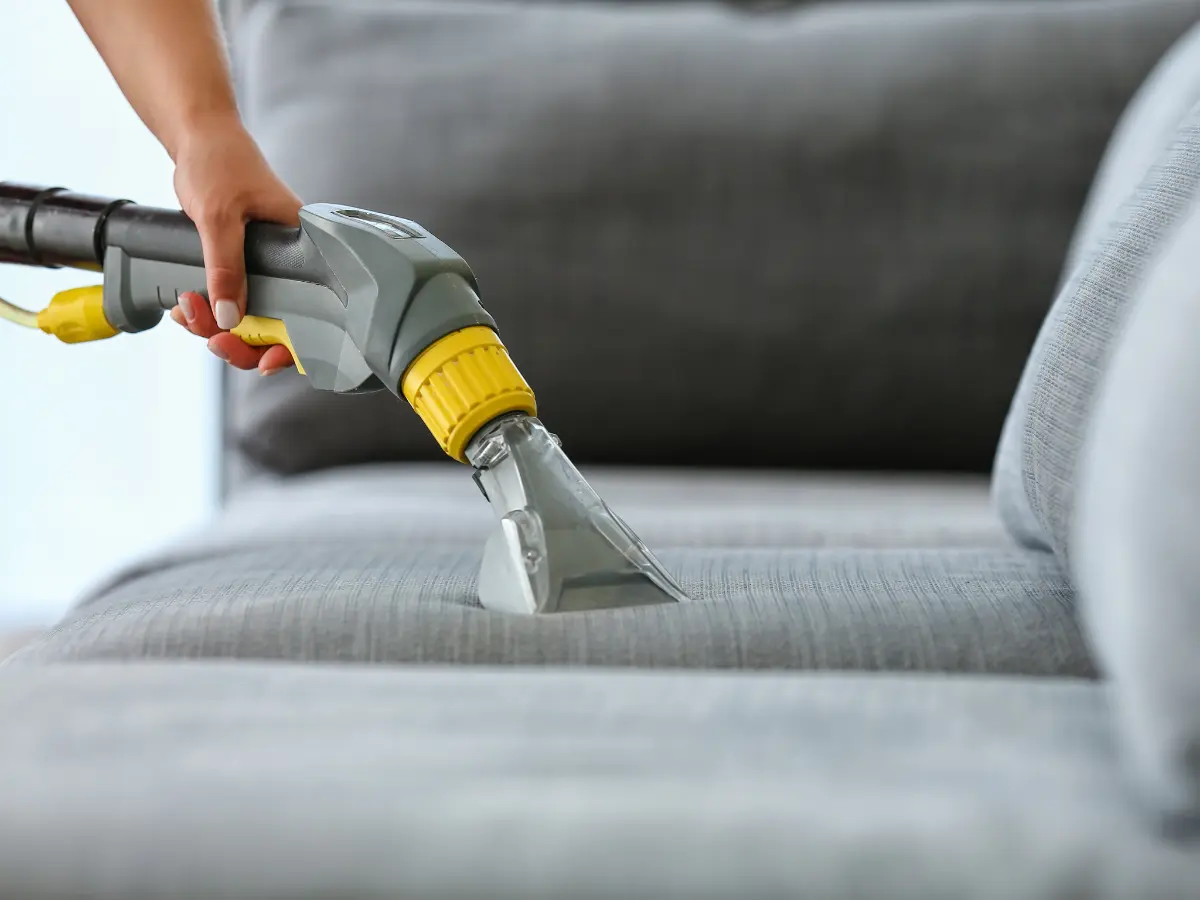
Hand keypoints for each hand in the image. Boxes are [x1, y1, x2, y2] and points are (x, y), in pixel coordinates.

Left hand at [168, 116, 302, 374]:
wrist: (199, 137)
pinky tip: (186, 304)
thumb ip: (225, 268)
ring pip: (250, 316)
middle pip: (278, 325)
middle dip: (241, 340)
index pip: (313, 313)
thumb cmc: (220, 162)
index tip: (264, 360)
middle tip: (211, 339)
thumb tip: (228, 318)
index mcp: (304, 248)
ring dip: (214, 324)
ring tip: (185, 311)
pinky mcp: (244, 263)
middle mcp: (291, 261)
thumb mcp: (218, 218)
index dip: (291, 346)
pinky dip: (207, 309)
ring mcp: (267, 265)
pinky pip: (231, 299)